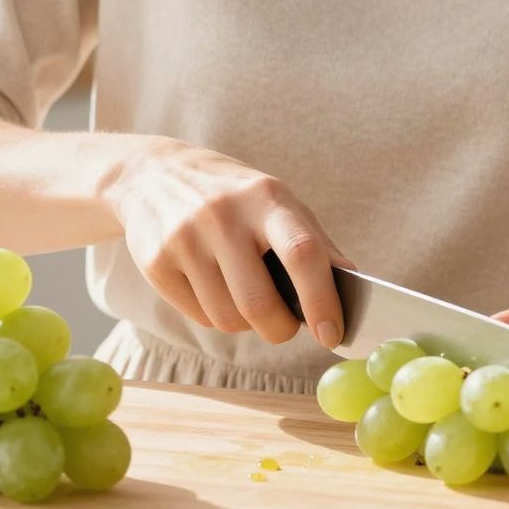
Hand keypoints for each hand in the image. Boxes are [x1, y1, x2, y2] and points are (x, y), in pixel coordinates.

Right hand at [103, 140, 347, 348]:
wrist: (154, 174)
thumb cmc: (234, 196)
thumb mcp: (277, 202)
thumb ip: (316, 244)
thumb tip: (354, 286)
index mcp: (266, 198)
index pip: (301, 254)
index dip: (321, 300)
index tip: (331, 334)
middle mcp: (222, 216)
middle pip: (259, 303)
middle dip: (279, 329)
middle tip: (284, 325)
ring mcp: (184, 239)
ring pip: (227, 319)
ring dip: (245, 323)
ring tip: (244, 296)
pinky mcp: (155, 263)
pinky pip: (199, 317)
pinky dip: (215, 315)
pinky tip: (213, 288)